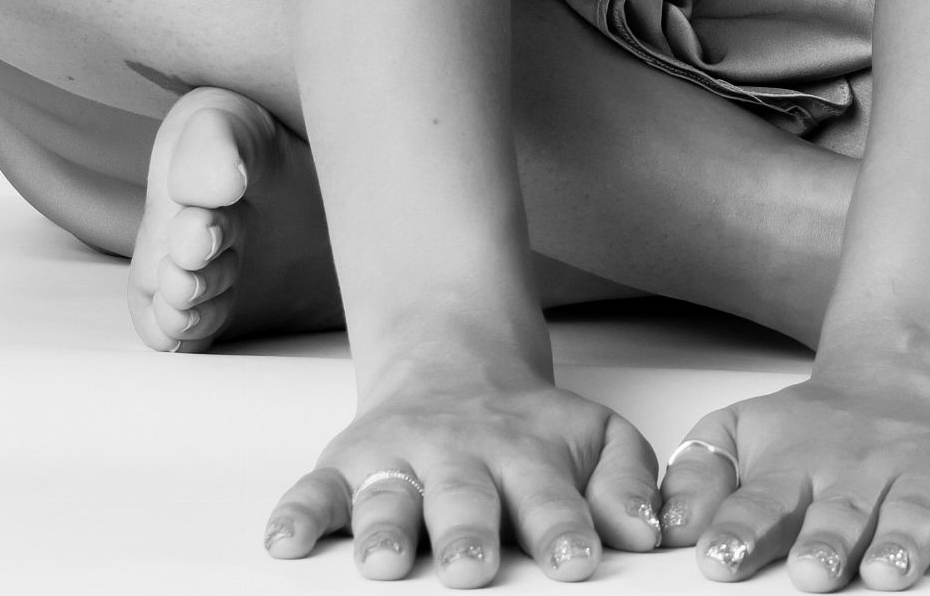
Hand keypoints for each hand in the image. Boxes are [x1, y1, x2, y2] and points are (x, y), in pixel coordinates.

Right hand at [263, 364, 663, 583]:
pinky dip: (297, 513)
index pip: (548, 495)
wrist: (451, 360)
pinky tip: (283, 542)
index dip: (561, 529)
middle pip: (463, 495)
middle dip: (465, 532)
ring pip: (389, 493)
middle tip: (471, 569)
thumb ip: (627, 480)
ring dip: (385, 526)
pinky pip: (314, 488)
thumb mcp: (596, 435)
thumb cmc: (528, 427)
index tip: (575, 561)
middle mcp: (460, 454)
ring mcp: (399, 457)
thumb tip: (646, 531)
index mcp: (526, 453)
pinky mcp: (345, 464)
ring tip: (387, 561)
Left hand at [659, 363, 929, 587]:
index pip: (763, 500)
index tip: (720, 557)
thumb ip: (701, 475)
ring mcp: (922, 476)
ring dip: (904, 544)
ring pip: (914, 513)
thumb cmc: (820, 424)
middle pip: (841, 513)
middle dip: (826, 545)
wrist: (912, 362)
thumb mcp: (746, 431)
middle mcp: (860, 470)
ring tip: (890, 574)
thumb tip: (665, 526)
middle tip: (810, 574)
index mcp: (797, 463)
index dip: (741, 528)